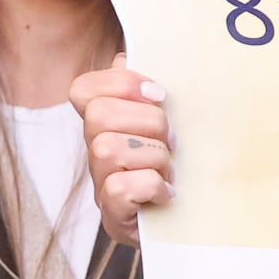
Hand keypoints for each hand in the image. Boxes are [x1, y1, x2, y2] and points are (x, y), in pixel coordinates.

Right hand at [71, 62, 175, 227]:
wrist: (195, 223)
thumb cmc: (184, 166)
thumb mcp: (172, 121)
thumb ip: (151, 89)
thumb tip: (128, 56)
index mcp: (106, 124)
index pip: (83, 89)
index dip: (121, 84)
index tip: (159, 95)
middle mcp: (95, 152)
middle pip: (99, 115)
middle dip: (147, 122)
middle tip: (172, 140)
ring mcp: (100, 185)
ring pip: (108, 149)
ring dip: (153, 157)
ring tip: (170, 169)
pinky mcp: (113, 216)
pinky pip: (120, 188)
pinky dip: (151, 186)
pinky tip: (167, 194)